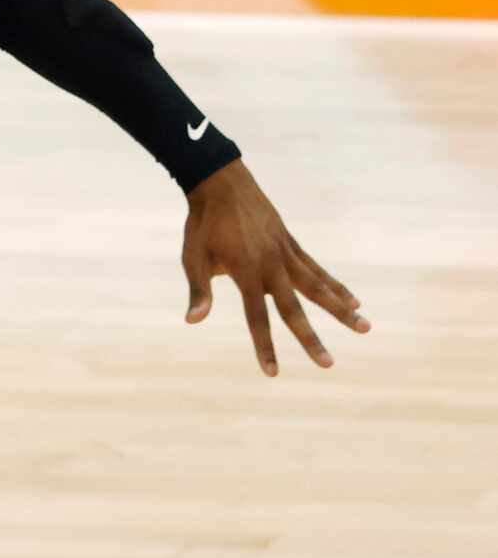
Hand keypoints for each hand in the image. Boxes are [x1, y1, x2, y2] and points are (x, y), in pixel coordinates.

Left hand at [181, 161, 369, 375]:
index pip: (257, 318)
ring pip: (319, 287)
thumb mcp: (193, 258)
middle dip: (311, 339)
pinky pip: (318, 269)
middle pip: (295, 309)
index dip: (265, 346)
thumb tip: (193, 321)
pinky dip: (336, 285)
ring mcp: (286, 253)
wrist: (222, 184)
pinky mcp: (292, 244)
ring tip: (365, 328)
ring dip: (341, 310)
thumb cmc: (203, 225)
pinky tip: (353, 300)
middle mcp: (272, 265)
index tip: (273, 373)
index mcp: (246, 273)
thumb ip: (199, 291)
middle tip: (329, 365)